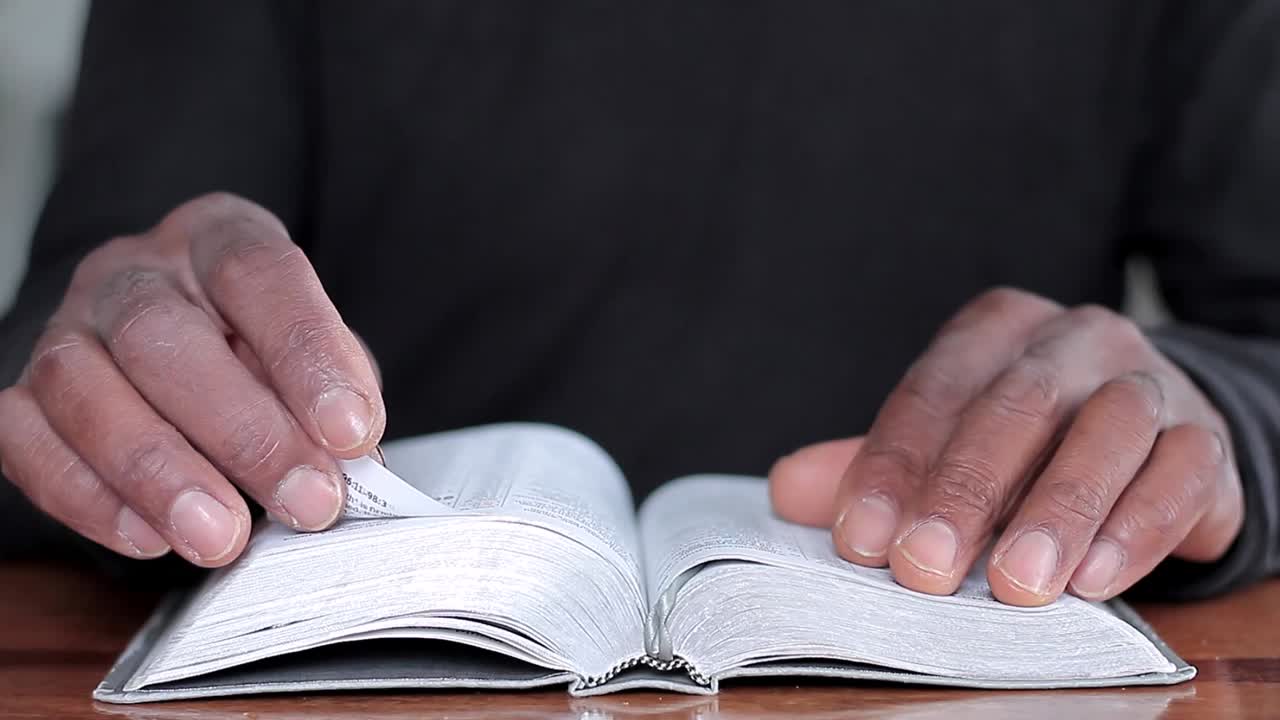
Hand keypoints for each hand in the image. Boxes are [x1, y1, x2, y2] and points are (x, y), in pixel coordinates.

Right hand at [0, 194, 383, 565]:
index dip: (307, 354)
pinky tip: (151, 537)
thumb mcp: (319, 354)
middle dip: (244, 432)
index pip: (256, 273)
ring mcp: (67, 328)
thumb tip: (352, 460)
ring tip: (224, 536)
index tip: (350, 431)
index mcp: (220, 238)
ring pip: (83, 386)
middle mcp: (133, 272)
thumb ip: (337, 393)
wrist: (188, 355)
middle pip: (162, 334)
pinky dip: (88, 498)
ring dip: (160, 473)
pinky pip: (26, 442)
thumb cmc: (264, 354)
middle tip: (306, 501)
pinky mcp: (22, 397)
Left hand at [769, 288, 1242, 604]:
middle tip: (923, 567)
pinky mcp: (1205, 441)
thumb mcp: (942, 445)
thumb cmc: (1024, 444)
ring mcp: (1150, 383)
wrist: (1146, 439)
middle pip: (1018, 405)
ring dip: (1057, 512)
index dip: (893, 464)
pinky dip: (1137, 528)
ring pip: (1107, 433)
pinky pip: (1179, 475)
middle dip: (965, 490)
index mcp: (998, 328)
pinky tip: (1095, 580)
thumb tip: (788, 489)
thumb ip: (870, 465)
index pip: (935, 388)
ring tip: (1013, 584)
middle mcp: (1076, 340)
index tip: (861, 537)